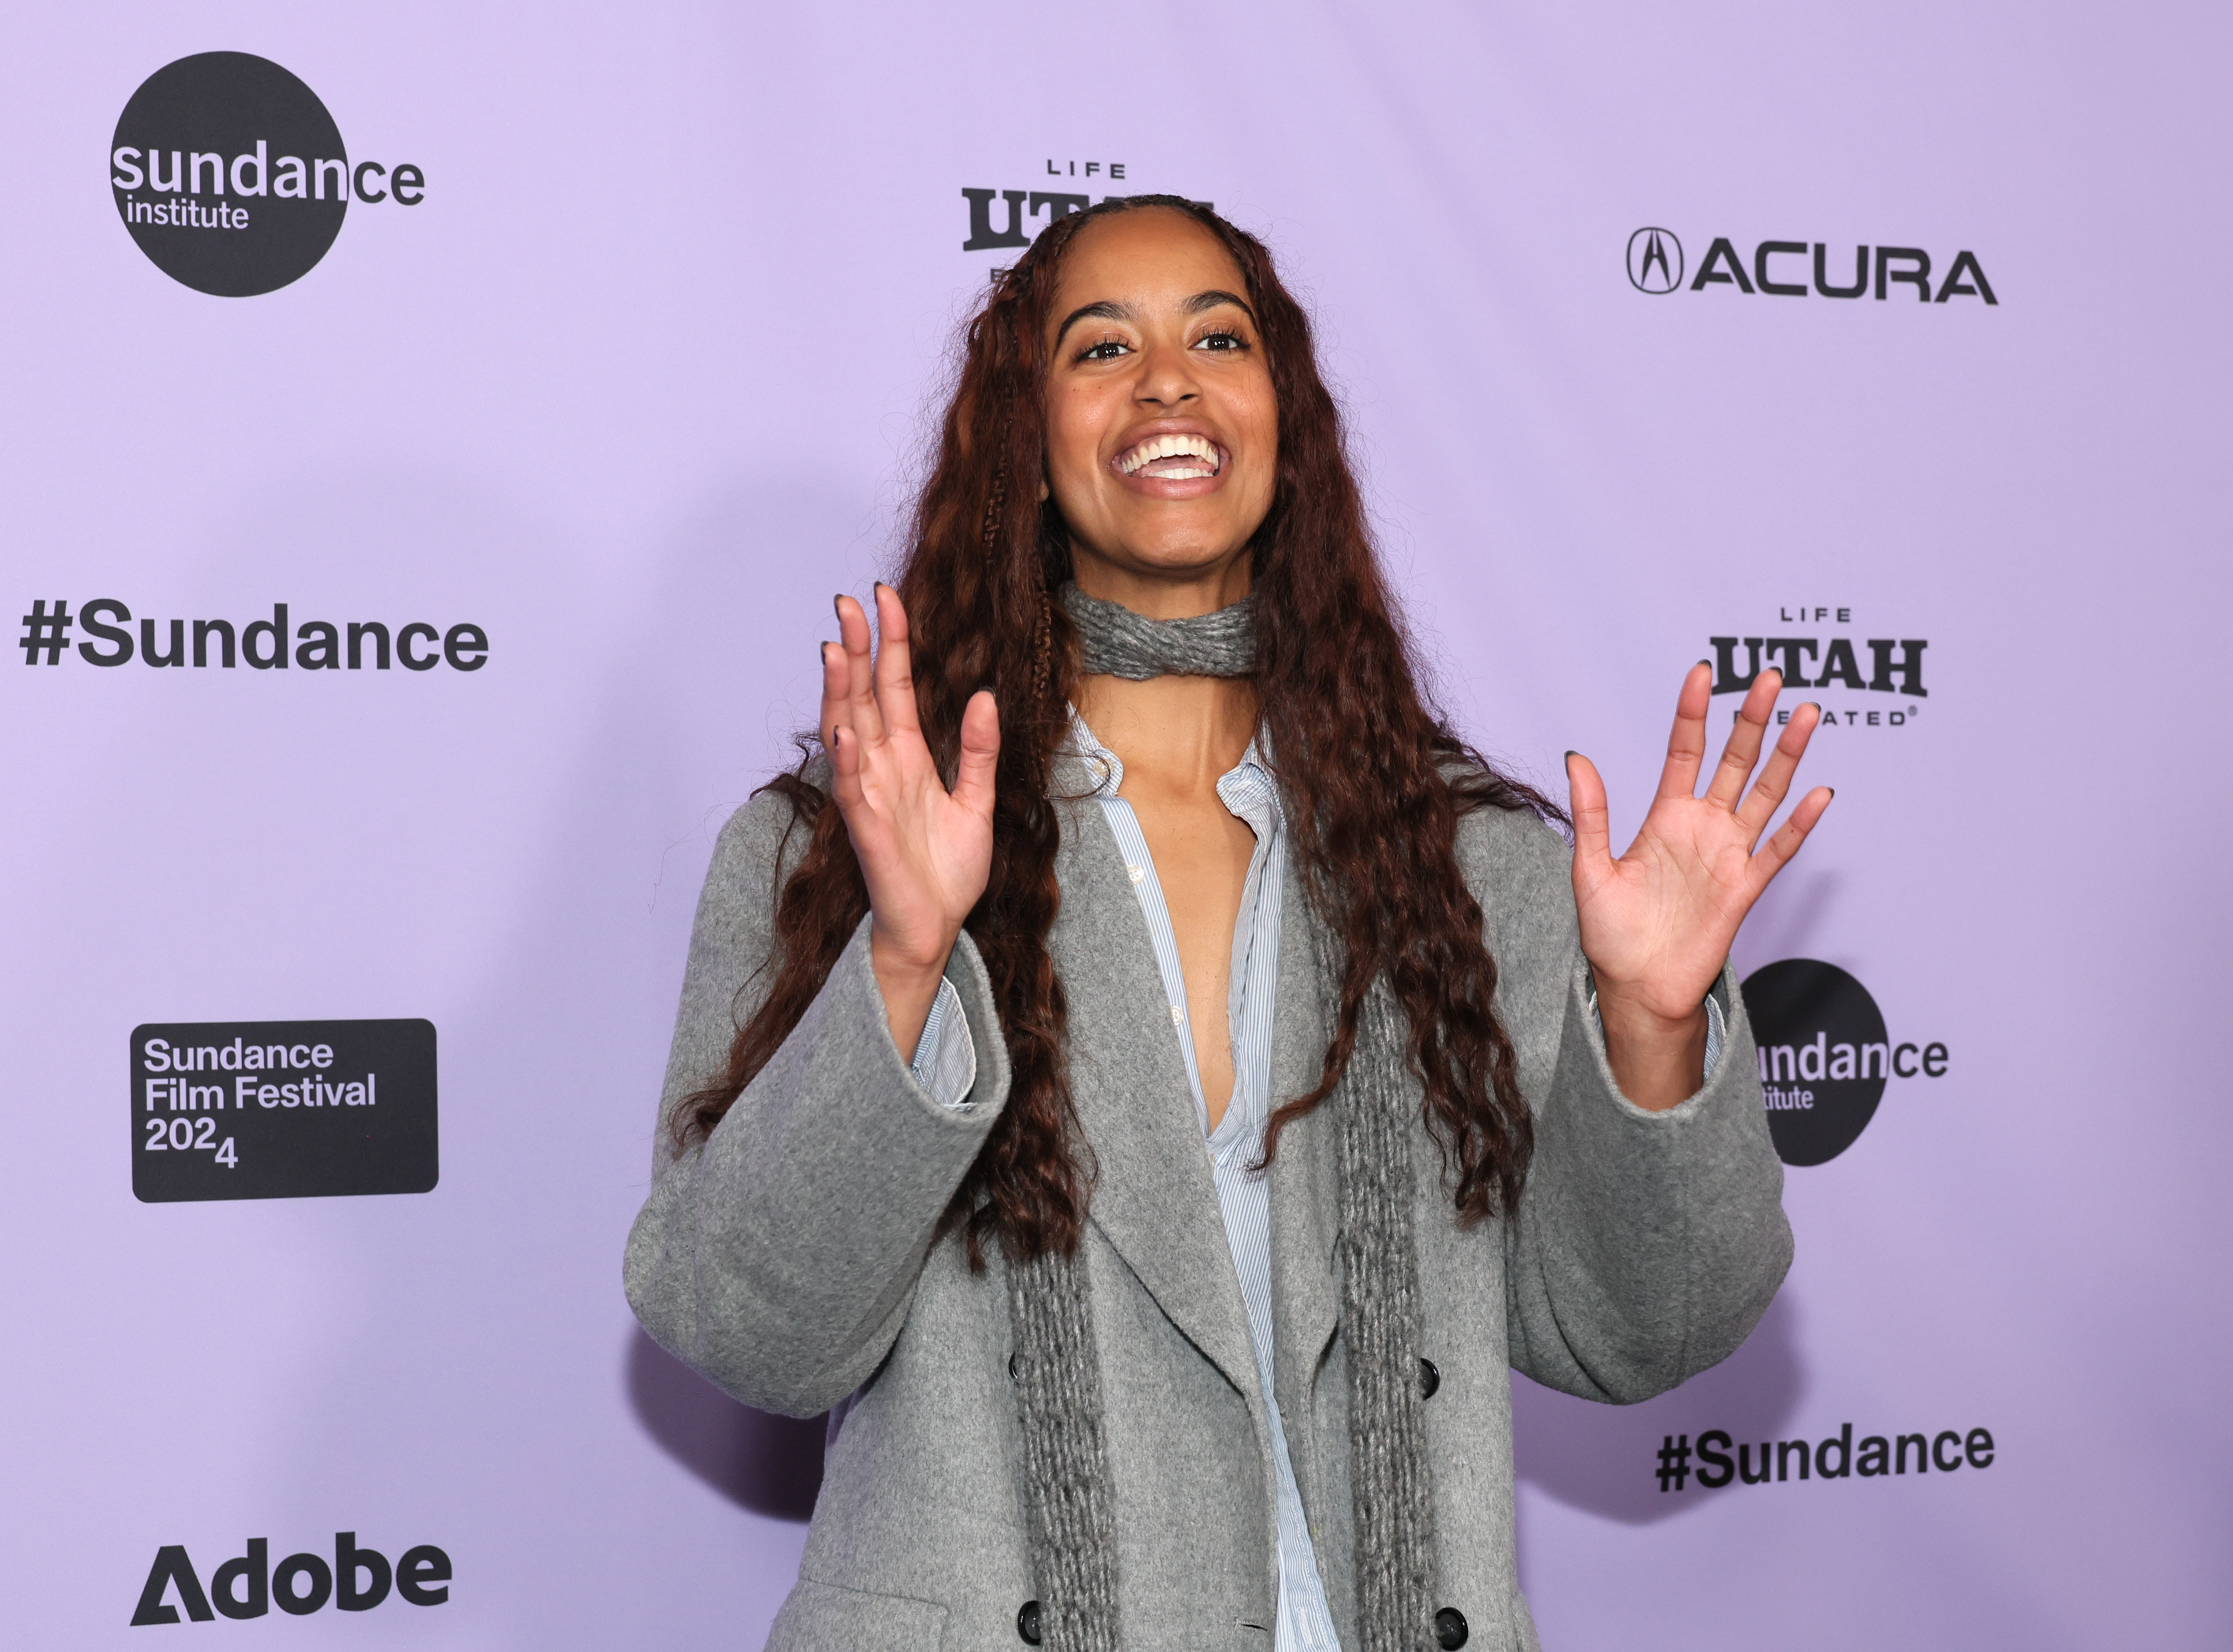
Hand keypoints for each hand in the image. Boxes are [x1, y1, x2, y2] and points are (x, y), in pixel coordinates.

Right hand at [821, 584, 999, 1056]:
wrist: (936, 929)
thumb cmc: (947, 872)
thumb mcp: (977, 802)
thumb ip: (980, 752)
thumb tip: (985, 696)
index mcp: (908, 757)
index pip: (892, 687)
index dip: (890, 643)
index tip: (886, 597)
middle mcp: (882, 768)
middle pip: (862, 697)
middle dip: (856, 650)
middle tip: (849, 601)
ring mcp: (871, 796)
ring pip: (847, 732)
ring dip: (840, 692)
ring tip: (835, 648)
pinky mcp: (868, 832)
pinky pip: (854, 791)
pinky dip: (848, 761)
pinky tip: (847, 731)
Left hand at [1565, 664, 1831, 1108]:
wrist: (1636, 987)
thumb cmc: (1611, 933)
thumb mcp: (1589, 868)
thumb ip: (1591, 813)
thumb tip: (1576, 756)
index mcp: (1664, 817)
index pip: (1684, 751)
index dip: (1694, 713)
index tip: (1703, 672)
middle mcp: (1701, 828)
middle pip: (1734, 761)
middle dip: (1753, 719)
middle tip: (1771, 677)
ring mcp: (1728, 854)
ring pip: (1765, 794)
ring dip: (1787, 755)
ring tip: (1807, 713)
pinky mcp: (1745, 887)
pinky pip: (1778, 850)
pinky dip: (1800, 823)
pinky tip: (1819, 793)